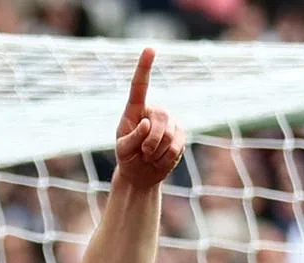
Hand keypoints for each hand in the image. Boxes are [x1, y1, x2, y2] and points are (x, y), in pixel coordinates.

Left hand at [115, 48, 185, 189]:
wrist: (141, 174)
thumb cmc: (127, 157)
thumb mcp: (122, 150)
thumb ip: (131, 138)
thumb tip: (147, 124)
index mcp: (135, 109)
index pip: (140, 85)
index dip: (145, 67)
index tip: (150, 48)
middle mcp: (155, 111)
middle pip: (162, 118)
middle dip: (152, 141)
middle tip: (143, 153)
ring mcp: (170, 122)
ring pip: (170, 135)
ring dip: (157, 152)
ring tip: (149, 156)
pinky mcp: (181, 135)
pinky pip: (177, 146)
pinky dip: (166, 158)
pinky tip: (159, 159)